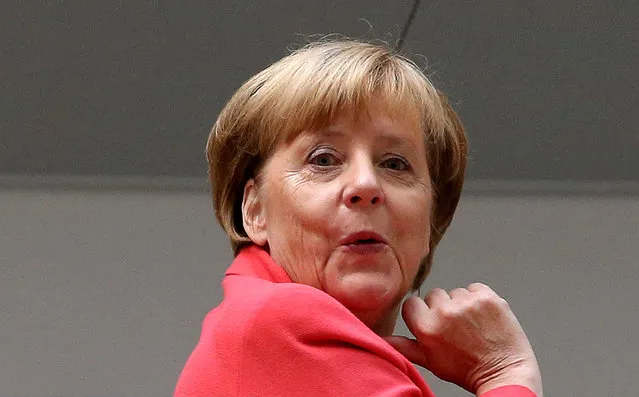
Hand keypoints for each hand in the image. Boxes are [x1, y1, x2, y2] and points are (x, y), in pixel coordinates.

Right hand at [384, 283, 542, 396]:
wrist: (505, 372)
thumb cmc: (466, 369)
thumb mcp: (430, 361)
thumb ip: (403, 346)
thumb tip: (380, 339)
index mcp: (427, 328)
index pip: (412, 304)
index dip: (422, 314)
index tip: (433, 324)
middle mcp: (445, 312)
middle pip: (434, 295)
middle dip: (442, 308)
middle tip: (455, 328)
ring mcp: (468, 303)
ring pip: (455, 292)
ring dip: (462, 304)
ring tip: (471, 324)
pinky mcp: (488, 297)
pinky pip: (475, 288)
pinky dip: (479, 299)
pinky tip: (483, 317)